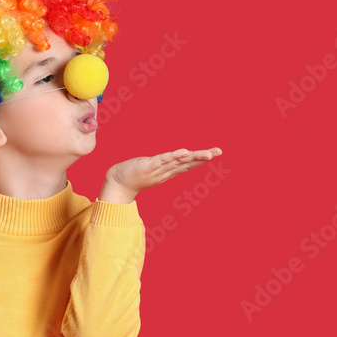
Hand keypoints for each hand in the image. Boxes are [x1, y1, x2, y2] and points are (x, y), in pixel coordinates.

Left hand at [100, 147, 222, 202]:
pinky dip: (174, 156)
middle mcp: (165, 171)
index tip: (215, 153)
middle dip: (203, 157)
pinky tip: (184, 152)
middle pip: (187, 163)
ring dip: (194, 157)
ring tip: (208, 154)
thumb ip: (160, 164)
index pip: (187, 163)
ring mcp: (158, 169)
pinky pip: (163, 160)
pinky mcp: (148, 166)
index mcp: (167, 171)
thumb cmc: (133, 175)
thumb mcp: (150, 168)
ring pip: (179, 162)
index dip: (201, 159)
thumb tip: (168, 160)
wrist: (117, 184)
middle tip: (219, 152)